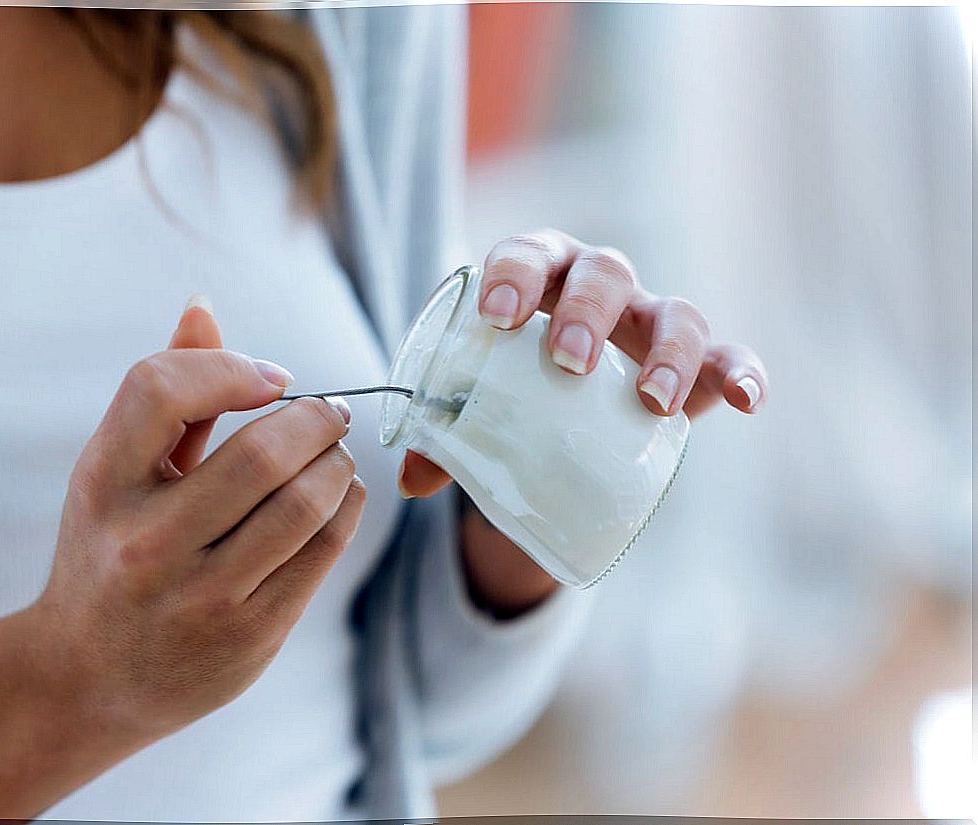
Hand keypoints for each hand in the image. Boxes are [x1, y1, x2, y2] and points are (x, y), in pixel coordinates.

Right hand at [34, 298, 365, 739]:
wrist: (82, 680)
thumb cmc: (105, 553)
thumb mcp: (111, 473)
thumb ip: (163, 394)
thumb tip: (204, 306)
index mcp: (101, 487)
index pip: (160, 388)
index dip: (231, 366)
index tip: (271, 378)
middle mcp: (146, 544)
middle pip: (265, 451)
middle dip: (317, 418)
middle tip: (330, 411)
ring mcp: (200, 599)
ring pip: (307, 502)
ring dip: (338, 463)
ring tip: (336, 453)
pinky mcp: (248, 639)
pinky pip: (322, 553)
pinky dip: (346, 508)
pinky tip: (340, 495)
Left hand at [399, 228, 768, 496]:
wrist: (565, 410)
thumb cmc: (510, 391)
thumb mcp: (473, 404)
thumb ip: (442, 432)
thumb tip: (411, 481)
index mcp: (538, 277)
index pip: (528, 252)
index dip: (514, 274)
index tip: (498, 315)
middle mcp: (600, 289)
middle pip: (605, 272)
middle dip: (588, 311)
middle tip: (569, 362)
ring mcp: (651, 323)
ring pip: (675, 313)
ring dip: (667, 352)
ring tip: (651, 402)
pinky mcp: (697, 366)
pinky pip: (728, 358)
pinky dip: (742, 373)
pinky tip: (747, 401)